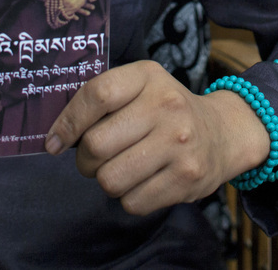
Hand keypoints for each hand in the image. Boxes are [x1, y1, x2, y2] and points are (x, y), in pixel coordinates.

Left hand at [44, 60, 269, 215]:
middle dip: (84, 159)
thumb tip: (55, 135)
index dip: (68, 122)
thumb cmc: (166, 109)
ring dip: (105, 180)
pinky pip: (132, 202)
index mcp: (147, 76)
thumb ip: (102, 99)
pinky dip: (128, 197)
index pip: (97, 95)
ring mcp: (178, 144)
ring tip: (118, 168)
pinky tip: (141, 181)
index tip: (54, 141)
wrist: (223, 133)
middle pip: (97, 144)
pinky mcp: (187, 179)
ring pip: (110, 178)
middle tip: (92, 158)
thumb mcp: (141, 86)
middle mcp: (165, 106)